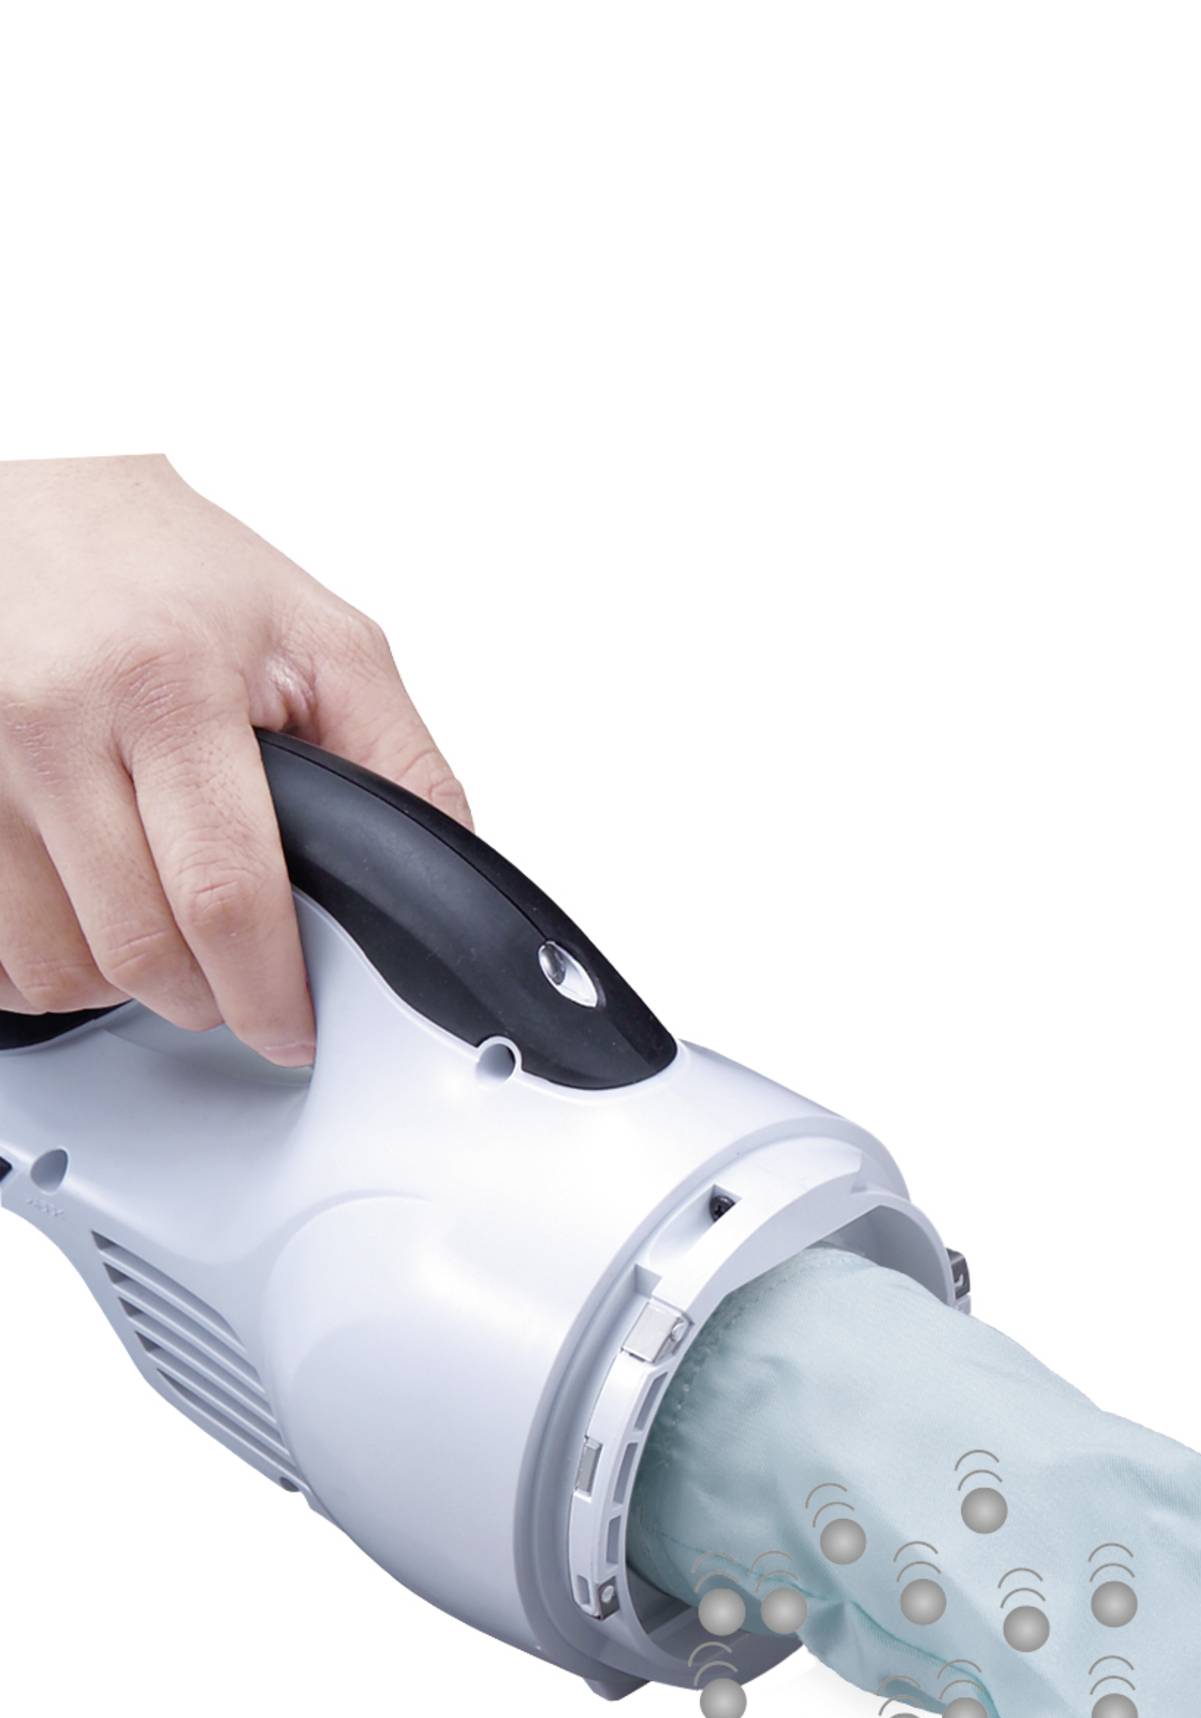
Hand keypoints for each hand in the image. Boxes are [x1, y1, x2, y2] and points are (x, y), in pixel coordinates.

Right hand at [0, 456, 467, 1062]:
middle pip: (138, 946)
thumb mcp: (325, 641)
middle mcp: (54, 718)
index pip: (224, 892)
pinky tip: (92, 922)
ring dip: (126, 986)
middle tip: (242, 984)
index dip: (268, 990)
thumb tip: (445, 869)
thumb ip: (399, 761)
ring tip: (172, 941)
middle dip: (209, 998)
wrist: (39, 492)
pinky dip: (45, 962)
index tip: (292, 1027)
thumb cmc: (174, 567)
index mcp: (167, 681)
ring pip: (54, 961)